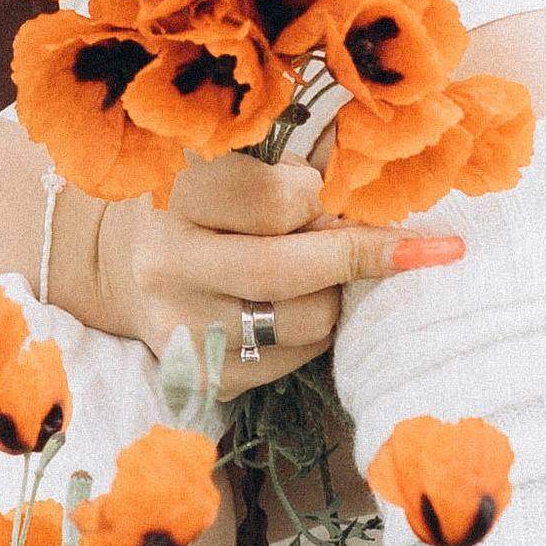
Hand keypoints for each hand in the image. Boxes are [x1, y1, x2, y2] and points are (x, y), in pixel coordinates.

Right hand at [66, 151, 461, 400]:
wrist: (135, 269)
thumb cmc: (208, 204)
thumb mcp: (236, 167)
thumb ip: (300, 169)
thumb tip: (390, 182)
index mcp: (177, 195)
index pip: (274, 199)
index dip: (321, 195)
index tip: (336, 193)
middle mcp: (168, 265)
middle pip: (288, 269)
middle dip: (358, 255)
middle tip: (410, 247)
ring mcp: (184, 330)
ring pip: (306, 320)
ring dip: (336, 295)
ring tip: (322, 273)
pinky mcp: (207, 378)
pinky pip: (297, 359)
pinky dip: (315, 332)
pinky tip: (294, 308)